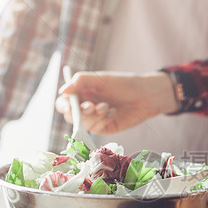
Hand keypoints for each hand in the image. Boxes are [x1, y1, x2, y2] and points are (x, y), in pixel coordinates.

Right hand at [56, 71, 176, 134]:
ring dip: (93, 115)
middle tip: (90, 106)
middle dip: (79, 112)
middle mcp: (85, 106)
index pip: (64, 102)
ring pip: (82, 123)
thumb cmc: (124, 84)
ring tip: (107, 106)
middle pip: (70, 115)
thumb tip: (62, 91)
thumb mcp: (101, 78)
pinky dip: (102, 120)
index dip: (64, 105)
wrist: (145, 96)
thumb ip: (81, 81)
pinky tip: (112, 112)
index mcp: (82, 92)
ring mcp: (94, 118)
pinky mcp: (103, 128)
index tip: (69, 106)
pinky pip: (94, 128)